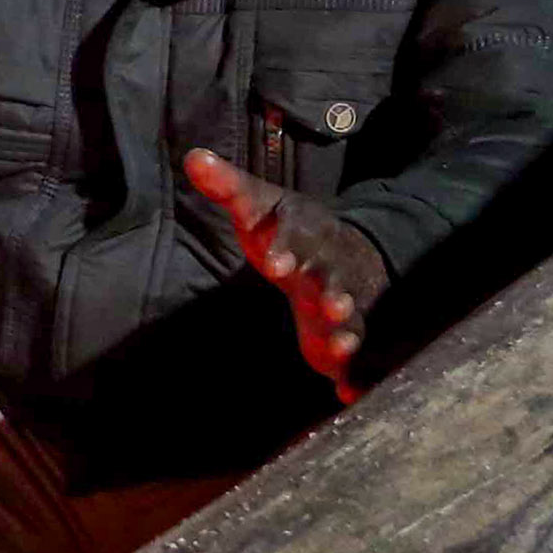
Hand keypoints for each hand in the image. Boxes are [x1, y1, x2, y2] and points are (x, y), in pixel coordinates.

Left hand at [181, 147, 387, 403]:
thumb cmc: (289, 229)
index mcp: (304, 237)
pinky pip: (359, 354)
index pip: (295, 239)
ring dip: (349, 335)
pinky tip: (350, 394)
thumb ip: (228, 187)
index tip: (275, 263)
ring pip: (352, 320)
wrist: (344, 250)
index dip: (286, 249)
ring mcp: (345, 302)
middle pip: (334, 281)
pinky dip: (357, 374)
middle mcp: (329, 269)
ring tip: (343, 351)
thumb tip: (194, 158)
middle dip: (334, 294)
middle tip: (332, 307)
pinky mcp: (348, 332)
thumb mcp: (259, 204)